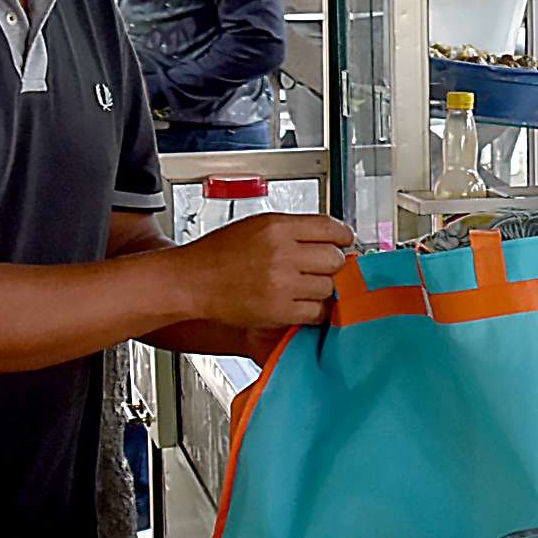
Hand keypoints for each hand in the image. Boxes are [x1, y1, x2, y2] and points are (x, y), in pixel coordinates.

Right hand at [178, 212, 350, 332]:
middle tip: (321, 267)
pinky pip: (316, 312)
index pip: (331, 228)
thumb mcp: (258, 225)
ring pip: (329, 287)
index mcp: (278, 227)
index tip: (345, 242)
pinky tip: (301, 302)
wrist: (192, 281)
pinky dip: (313, 309)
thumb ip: (294, 229)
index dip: (343, 236)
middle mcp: (282, 253)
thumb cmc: (220, 254)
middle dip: (332, 263)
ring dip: (322, 288)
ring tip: (305, 285)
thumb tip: (329, 237)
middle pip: (335, 259)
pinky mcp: (278, 311)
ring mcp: (281, 284)